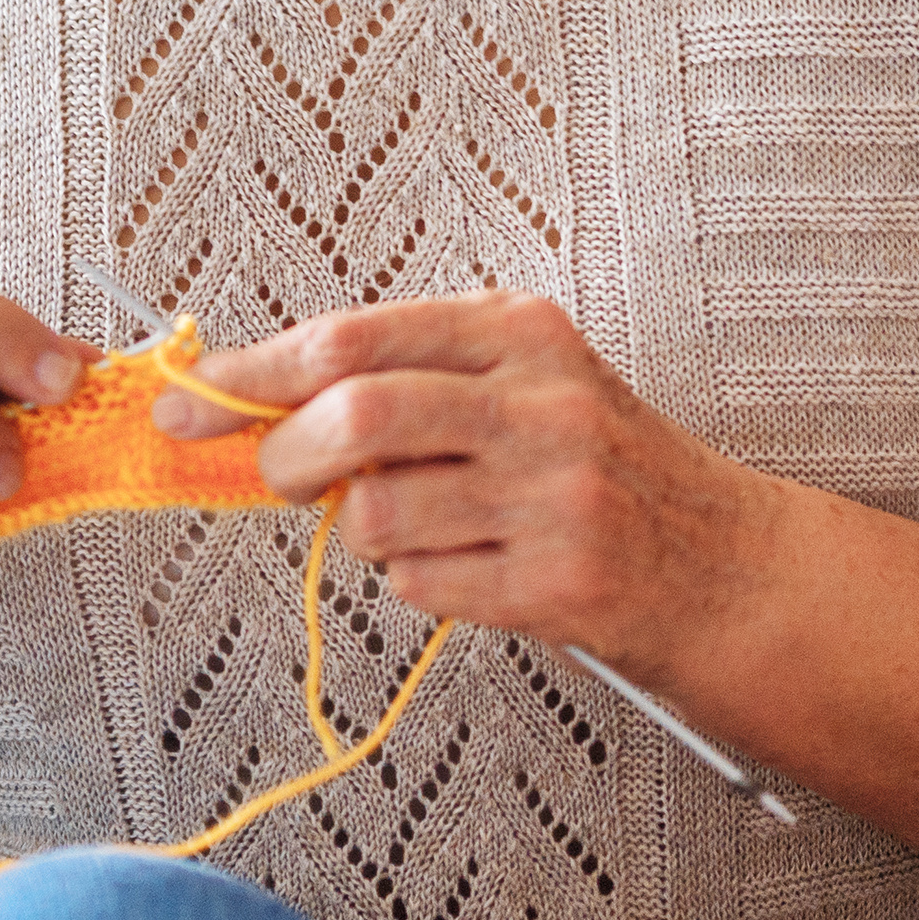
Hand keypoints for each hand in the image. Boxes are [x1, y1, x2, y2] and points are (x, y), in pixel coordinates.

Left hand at [184, 291, 793, 677]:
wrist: (726, 565)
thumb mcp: (530, 383)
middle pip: (354, 416)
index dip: (255, 372)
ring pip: (377, 516)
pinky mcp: (559, 582)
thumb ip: (415, 376)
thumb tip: (257, 400)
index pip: (355, 337)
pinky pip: (422, 585)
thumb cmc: (605, 468)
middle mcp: (543, 405)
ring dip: (369, 534)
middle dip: (287, 455)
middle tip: (284, 476)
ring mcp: (555, 495)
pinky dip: (422, 582)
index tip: (193, 400)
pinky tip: (476, 567)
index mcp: (524, 334)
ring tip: (426, 525)